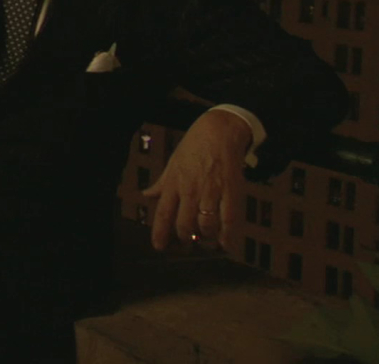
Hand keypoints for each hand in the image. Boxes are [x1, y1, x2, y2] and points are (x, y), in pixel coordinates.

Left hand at [142, 111, 251, 250]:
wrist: (219, 132)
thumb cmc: (193, 147)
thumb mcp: (172, 163)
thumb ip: (161, 183)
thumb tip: (146, 194)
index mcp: (174, 183)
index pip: (163, 214)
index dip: (160, 233)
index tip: (160, 247)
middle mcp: (190, 190)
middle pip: (184, 225)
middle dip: (184, 240)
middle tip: (187, 244)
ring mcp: (211, 191)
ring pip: (205, 226)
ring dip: (204, 239)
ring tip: (204, 239)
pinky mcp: (231, 192)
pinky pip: (228, 220)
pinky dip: (226, 236)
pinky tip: (224, 243)